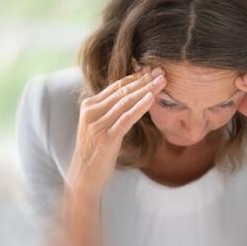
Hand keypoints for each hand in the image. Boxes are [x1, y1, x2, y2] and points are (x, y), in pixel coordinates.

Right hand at [68, 66, 165, 195]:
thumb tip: (132, 95)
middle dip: (144, 81)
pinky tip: (151, 99)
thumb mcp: (99, 125)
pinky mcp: (106, 138)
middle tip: (161, 72)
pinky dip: (140, 108)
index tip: (152, 71)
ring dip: (146, 90)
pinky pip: (126, 119)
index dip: (136, 77)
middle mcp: (91, 112)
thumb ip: (110, 110)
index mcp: (89, 105)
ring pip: (126, 102)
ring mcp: (97, 125)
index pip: (116, 86)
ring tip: (161, 82)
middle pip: (123, 91)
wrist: (84, 174)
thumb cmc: (96, 150)